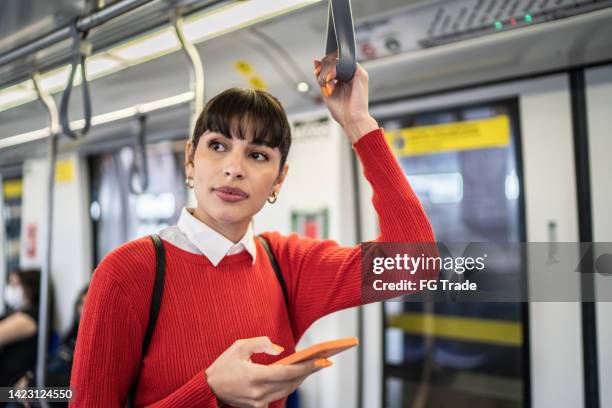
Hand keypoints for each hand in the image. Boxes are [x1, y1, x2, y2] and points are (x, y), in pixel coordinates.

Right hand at [205, 336, 330, 407]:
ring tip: (314, 365)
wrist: (208, 389)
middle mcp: (258, 393)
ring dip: (301, 378)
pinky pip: (278, 395)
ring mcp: (258, 403)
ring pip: (287, 390)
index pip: (287, 373)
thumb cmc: (223, 365)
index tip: (323, 360)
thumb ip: (261, 343)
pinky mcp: (257, 407)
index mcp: (254, 377)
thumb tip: (280, 350)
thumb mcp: (239, 346)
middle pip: (291, 383)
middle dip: (309, 371)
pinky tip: (297, 375)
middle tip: (324, 360)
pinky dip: (289, 385)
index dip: (307, 367)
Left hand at [314, 52, 377, 142]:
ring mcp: (356, 73)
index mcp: (344, 79)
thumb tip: (315, 61)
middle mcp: (350, 75)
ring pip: (337, 60)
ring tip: (326, 82)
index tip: (316, 73)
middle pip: (333, 60)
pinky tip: (331, 79)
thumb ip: (321, 77)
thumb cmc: (342, 111)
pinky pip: (344, 63)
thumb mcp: (326, 92)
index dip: (322, 66)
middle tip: (321, 80)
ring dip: (326, 70)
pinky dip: (334, 69)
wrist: (352, 120)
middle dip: (323, 68)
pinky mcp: (360, 74)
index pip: (331, 64)